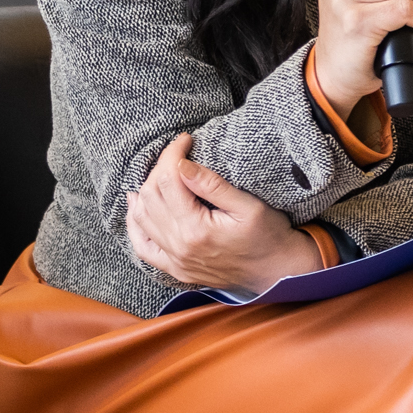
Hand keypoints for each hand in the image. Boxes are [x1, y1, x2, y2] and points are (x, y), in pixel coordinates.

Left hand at [123, 131, 322, 295]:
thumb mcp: (248, 206)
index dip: (172, 154)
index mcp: (196, 229)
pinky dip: (135, 225)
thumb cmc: (268, 237)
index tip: (185, 140)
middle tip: (178, 155)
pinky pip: (143, 247)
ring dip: (145, 191)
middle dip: (159, 168)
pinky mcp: (176, 269)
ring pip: (141, 218)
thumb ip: (212, 185)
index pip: (168, 180)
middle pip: (151, 195)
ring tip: (161, 173)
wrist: (277, 273)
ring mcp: (175, 260)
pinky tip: (138, 207)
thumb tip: (182, 164)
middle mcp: (179, 246)